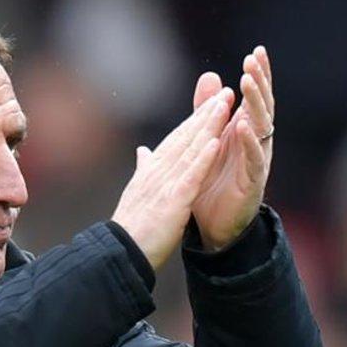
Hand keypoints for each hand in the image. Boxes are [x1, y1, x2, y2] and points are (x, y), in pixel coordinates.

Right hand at [111, 88, 231, 270]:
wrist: (121, 253)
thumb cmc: (131, 227)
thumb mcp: (138, 191)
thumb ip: (143, 168)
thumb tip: (143, 151)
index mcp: (152, 171)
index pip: (177, 140)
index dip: (195, 119)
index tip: (212, 102)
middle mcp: (158, 172)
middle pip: (186, 137)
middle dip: (206, 114)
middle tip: (224, 93)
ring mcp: (165, 184)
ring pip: (190, 150)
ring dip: (208, 126)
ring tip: (225, 106)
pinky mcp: (173, 200)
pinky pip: (191, 175)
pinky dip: (203, 158)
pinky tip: (216, 141)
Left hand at [189, 46, 275, 250]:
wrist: (214, 225)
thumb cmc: (214, 180)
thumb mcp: (209, 139)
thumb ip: (209, 110)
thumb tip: (211, 76)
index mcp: (246, 131)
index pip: (255, 97)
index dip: (258, 75)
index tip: (256, 51)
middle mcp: (257, 143)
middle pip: (263, 106)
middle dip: (259, 82)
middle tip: (253, 60)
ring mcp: (257, 161)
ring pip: (262, 127)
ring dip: (256, 104)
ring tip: (247, 83)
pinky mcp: (253, 181)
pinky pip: (254, 158)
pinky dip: (250, 141)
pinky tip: (244, 125)